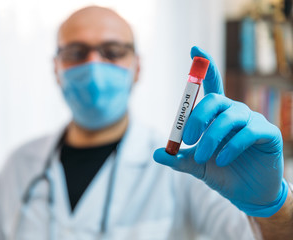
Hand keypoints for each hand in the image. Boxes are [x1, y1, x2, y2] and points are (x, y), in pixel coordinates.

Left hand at [153, 46, 288, 216]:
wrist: (246, 192)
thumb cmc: (219, 172)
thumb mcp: (195, 165)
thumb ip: (177, 158)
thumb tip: (156, 154)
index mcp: (216, 115)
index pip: (211, 85)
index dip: (204, 67)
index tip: (194, 49)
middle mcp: (234, 112)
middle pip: (215, 100)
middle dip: (197, 118)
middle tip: (187, 139)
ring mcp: (252, 120)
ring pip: (229, 118)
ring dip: (211, 139)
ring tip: (202, 158)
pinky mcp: (267, 133)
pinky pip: (247, 133)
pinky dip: (230, 148)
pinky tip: (222, 161)